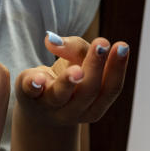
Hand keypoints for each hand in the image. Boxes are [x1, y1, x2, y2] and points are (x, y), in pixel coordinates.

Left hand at [14, 32, 128, 126]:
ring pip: (61, 95)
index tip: (122, 45)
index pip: (110, 89)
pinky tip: (35, 78)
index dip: (117, 68)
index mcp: (95, 104)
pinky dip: (33, 85)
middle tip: (101, 44)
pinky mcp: (28, 98)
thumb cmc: (66, 80)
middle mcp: (75, 110)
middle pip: (88, 91)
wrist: (38, 109)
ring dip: (68, 82)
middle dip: (96, 66)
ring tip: (76, 70)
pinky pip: (30, 93)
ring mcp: (50, 107)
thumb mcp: (78, 63)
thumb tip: (53, 40)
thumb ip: (77, 48)